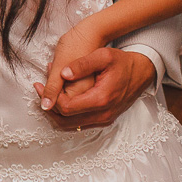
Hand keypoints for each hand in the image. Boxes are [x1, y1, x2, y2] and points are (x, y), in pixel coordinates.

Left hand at [35, 48, 156, 130]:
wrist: (142, 72)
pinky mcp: (104, 119)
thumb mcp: (103, 56)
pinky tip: (60, 98)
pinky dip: (66, 114)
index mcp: (100, 99)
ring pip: (71, 125)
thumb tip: (62, 74)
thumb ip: (82, 64)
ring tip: (46, 93)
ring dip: (55, 111)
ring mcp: (104, 119)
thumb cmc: (122, 62)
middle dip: (48, 106)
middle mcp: (103, 114)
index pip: (66, 107)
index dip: (49, 97)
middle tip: (38, 89)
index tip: (39, 84)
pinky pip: (79, 123)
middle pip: (65, 120)